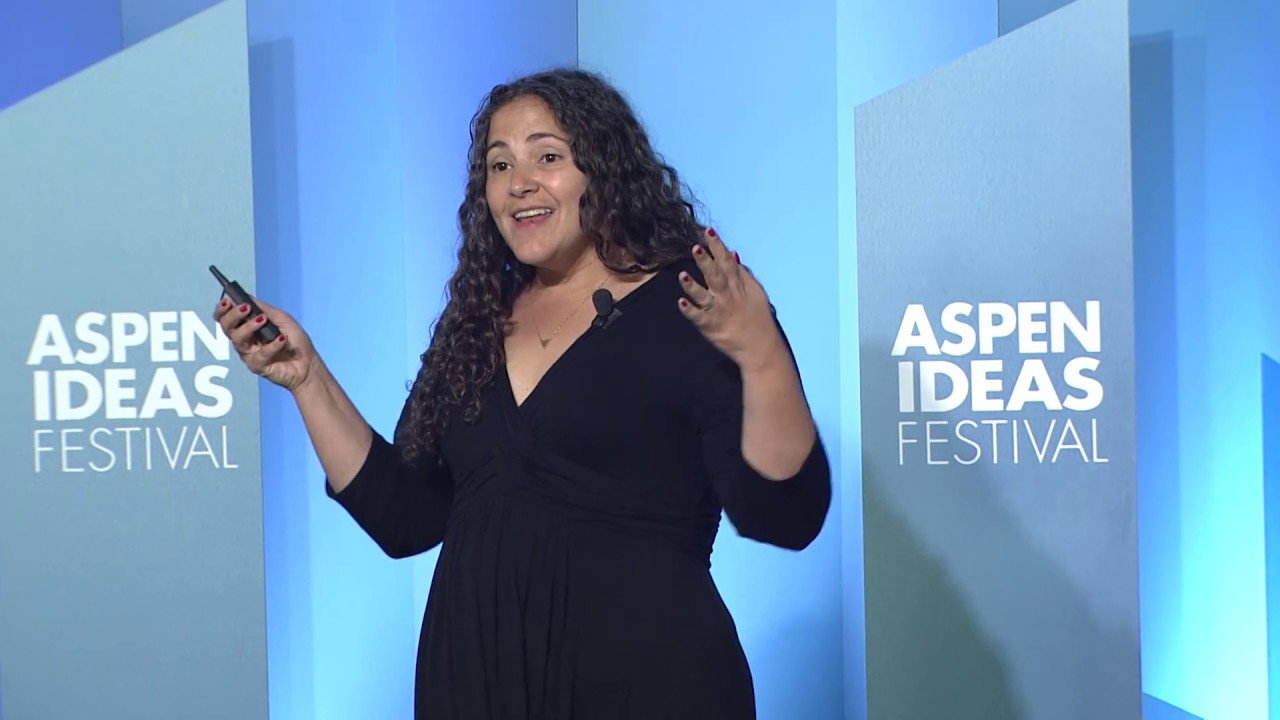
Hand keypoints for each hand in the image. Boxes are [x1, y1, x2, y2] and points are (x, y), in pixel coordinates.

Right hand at [213, 296, 316, 391]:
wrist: (308, 363)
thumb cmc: (295, 340)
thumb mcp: (281, 318)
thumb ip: (263, 308)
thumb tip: (246, 296)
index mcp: (247, 327)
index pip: (226, 317)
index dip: (222, 309)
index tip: (227, 300)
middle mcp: (245, 340)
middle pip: (227, 327)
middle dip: (233, 315)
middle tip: (246, 308)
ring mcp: (249, 354)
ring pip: (238, 339)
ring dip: (249, 327)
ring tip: (263, 320)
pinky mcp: (256, 366)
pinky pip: (259, 355)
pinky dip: (272, 345)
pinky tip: (282, 339)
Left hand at [678, 227, 786, 370]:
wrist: (762, 348)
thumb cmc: (759, 319)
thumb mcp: (757, 292)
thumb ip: (743, 273)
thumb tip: (733, 254)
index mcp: (738, 286)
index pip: (727, 262)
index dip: (717, 247)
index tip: (708, 232)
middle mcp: (727, 296)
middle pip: (715, 276)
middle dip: (705, 261)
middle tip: (695, 247)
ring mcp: (718, 312)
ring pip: (704, 296)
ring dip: (693, 286)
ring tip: (683, 275)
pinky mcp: (710, 327)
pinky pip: (698, 318)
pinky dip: (690, 311)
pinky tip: (681, 302)